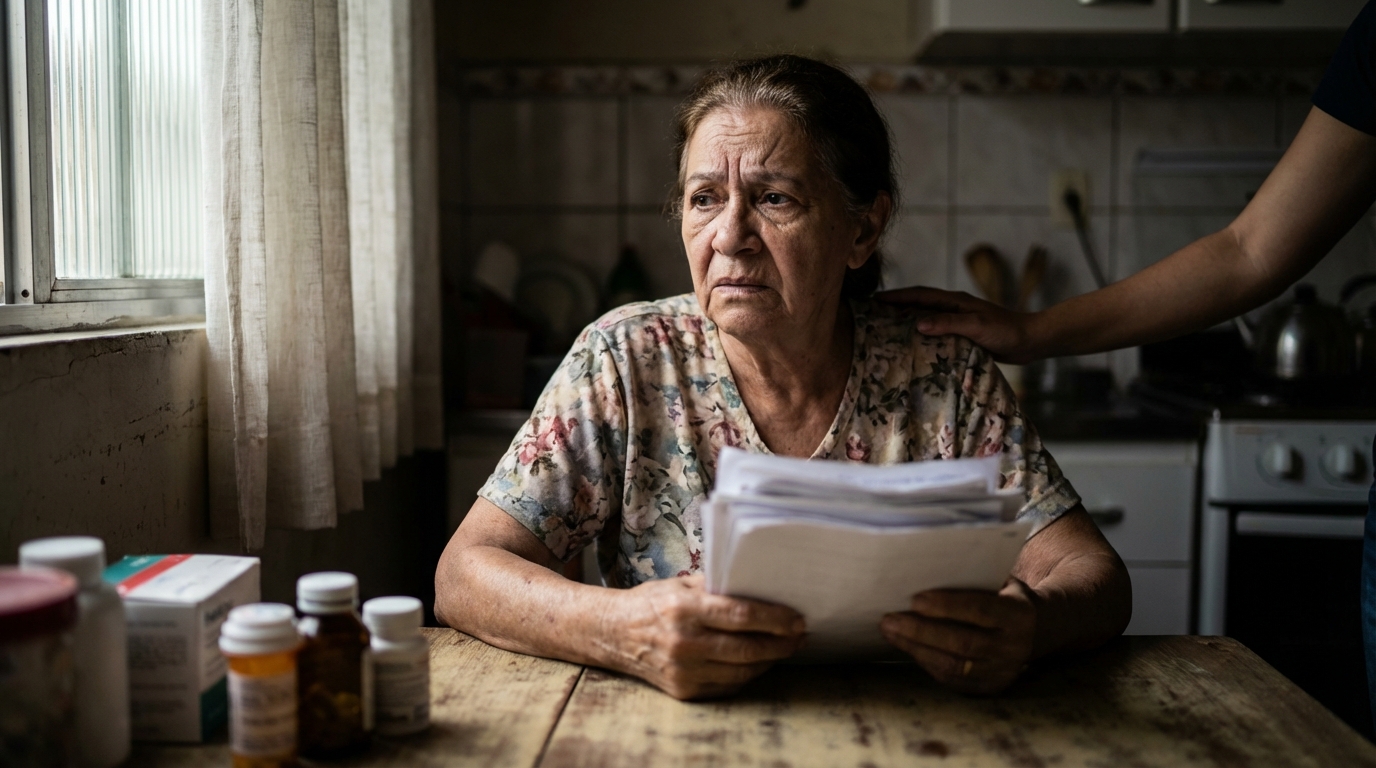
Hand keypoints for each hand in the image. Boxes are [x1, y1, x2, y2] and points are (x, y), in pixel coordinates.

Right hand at [607, 574, 806, 699]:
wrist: (613, 634)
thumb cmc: (652, 603)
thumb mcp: (681, 584)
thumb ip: (718, 585)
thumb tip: (762, 586)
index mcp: (684, 609)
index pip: (740, 615)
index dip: (775, 619)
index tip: (797, 619)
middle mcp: (683, 642)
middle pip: (747, 647)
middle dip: (781, 643)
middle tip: (800, 636)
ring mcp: (683, 671)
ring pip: (742, 671)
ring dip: (769, 660)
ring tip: (784, 648)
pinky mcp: (683, 690)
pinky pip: (728, 685)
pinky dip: (749, 674)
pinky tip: (759, 661)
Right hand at [875, 286, 1036, 363]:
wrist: (1031, 340)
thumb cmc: (1006, 331)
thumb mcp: (976, 326)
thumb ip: (948, 323)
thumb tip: (917, 322)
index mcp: (955, 301)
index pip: (919, 295)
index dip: (897, 296)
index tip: (874, 299)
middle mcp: (954, 308)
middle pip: (919, 303)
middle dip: (896, 306)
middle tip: (872, 314)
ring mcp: (959, 320)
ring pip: (926, 318)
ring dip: (907, 320)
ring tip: (886, 330)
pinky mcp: (963, 334)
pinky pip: (936, 332)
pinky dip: (922, 335)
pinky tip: (914, 346)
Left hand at [880, 578, 1037, 694]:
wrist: (1036, 629)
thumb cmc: (1004, 595)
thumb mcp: (999, 580)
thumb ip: (972, 578)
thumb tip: (924, 570)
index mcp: (1019, 615)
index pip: (980, 609)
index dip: (946, 606)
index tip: (914, 599)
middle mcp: (1015, 647)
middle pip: (962, 642)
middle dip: (921, 631)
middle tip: (889, 619)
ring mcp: (1003, 672)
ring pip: (953, 665)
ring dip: (916, 648)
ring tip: (890, 632)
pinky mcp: (990, 688)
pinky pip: (952, 680)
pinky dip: (926, 663)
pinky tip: (908, 647)